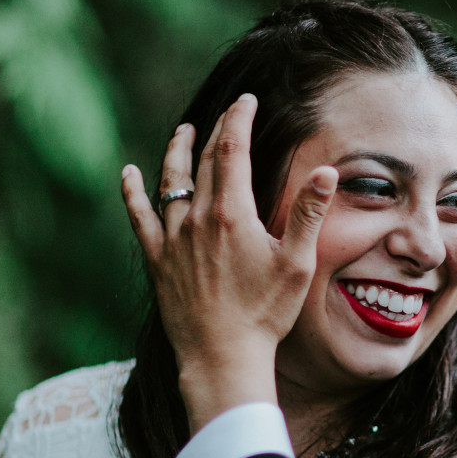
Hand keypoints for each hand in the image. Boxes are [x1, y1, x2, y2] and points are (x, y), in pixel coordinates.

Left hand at [120, 93, 337, 432]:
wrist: (222, 356)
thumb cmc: (266, 314)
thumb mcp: (297, 264)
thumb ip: (308, 214)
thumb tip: (328, 172)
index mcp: (232, 214)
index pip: (233, 150)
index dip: (238, 119)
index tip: (246, 100)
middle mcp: (198, 220)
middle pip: (205, 161)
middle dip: (217, 131)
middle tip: (229, 113)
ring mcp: (173, 240)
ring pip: (171, 183)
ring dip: (177, 153)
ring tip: (183, 132)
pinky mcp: (157, 261)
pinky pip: (140, 218)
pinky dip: (133, 193)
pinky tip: (129, 174)